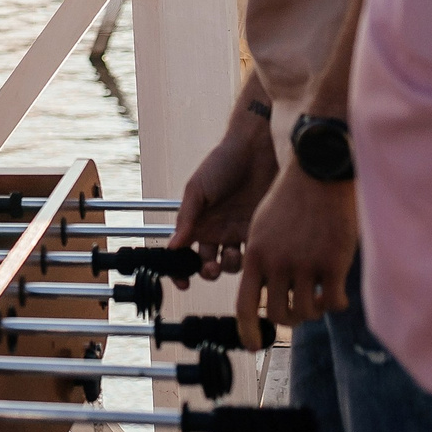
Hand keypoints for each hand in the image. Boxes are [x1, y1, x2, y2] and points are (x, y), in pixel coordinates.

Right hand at [171, 124, 279, 282]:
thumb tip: (172, 247)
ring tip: (231, 254)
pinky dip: (251, 259)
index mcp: (197, 222)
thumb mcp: (197, 189)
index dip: (180, 269)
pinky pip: (254, 254)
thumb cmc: (221, 164)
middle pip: (208, 264)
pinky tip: (250, 250)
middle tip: (209, 268)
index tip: (182, 281)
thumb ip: (186, 219)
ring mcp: (238, 232)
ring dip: (228, 266)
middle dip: (206, 272)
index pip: (183, 253)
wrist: (256, 150)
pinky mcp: (259, 231)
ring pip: (231, 264)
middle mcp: (216, 231)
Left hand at [233, 166, 357, 349]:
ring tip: (318, 298)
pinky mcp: (332, 264)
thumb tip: (264, 293)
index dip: (247, 331)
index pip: (245, 305)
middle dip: (289, 319)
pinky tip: (338, 296)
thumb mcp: (262, 228)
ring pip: (306, 312)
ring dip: (313, 311)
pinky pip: (333, 303)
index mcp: (255, 255)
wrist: (318, 173)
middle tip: (299, 311)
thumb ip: (261, 261)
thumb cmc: (291, 199)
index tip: (251, 345)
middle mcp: (277, 263)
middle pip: (278, 315)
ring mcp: (305, 265)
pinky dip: (336, 304)